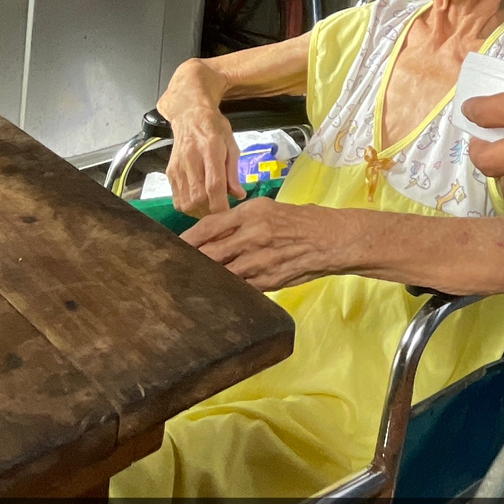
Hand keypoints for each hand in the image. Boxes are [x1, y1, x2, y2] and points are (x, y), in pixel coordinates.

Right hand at [159, 62, 241, 216]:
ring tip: (210, 206)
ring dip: (200, 212)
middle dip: (212, 211)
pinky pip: (177, 200)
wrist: (189, 114)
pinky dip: (189, 206)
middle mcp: (191, 159)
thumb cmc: (214, 127)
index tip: (230, 213)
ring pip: (186, 203)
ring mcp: (178, 167)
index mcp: (210, 149)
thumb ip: (233, 172)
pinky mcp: (170, 173)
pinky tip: (199, 201)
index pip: (214, 185)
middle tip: (222, 210)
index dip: (222, 205)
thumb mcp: (231, 144)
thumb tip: (239, 195)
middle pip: (198, 198)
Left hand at [181, 197, 339, 291]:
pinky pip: (240, 288)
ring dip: (207, 279)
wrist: (331, 239)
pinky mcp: (268, 280)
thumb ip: (237, 222)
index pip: (207, 227)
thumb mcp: (267, 210)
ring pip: (222, 274)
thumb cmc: (298, 222)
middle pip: (209, 253)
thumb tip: (207, 236)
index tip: (172, 248)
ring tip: (194, 283)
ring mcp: (260, 260)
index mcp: (251, 213)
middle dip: (191, 263)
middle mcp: (253, 235)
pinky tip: (219, 292)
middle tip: (177, 270)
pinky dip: (228, 290)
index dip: (186, 240)